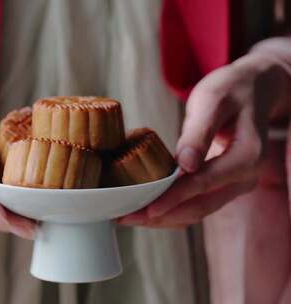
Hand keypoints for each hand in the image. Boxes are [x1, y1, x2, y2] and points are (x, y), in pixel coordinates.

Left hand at [120, 53, 288, 227]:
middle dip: (161, 216)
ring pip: (197, 211)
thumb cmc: (231, 89)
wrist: (254, 90)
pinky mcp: (223, 185)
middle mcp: (246, 178)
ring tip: (129, 217)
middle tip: (125, 218)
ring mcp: (236, 185)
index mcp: (248, 157)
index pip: (204, 184)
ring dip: (163, 218)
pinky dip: (171, 209)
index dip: (173, 199)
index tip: (147, 209)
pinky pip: (197, 204)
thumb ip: (199, 132)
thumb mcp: (212, 100)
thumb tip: (185, 166)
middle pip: (199, 207)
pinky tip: (146, 207)